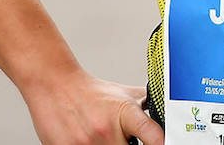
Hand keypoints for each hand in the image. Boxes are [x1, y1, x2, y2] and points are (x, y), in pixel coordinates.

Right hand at [23, 70, 162, 144]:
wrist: (54, 84)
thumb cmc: (90, 93)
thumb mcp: (123, 95)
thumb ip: (145, 109)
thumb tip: (168, 118)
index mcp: (125, 114)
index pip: (152, 136)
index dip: (161, 143)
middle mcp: (107, 130)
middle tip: (118, 138)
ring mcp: (87, 143)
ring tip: (100, 137)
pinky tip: (84, 139)